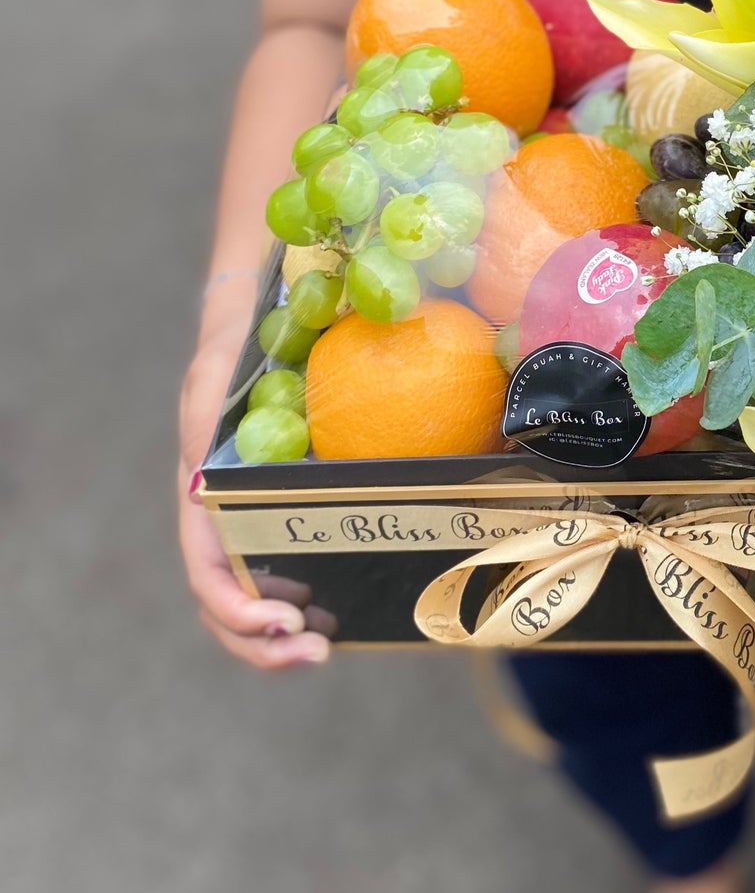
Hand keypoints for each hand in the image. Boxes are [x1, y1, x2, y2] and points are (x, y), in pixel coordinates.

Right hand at [178, 297, 332, 668]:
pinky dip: (306, 602)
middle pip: (226, 605)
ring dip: (280, 639)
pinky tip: (338, 613)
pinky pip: (290, 569)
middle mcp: (223, 519)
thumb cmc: (233, 347)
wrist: (260, 320)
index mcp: (201, 497)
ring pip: (254, 600)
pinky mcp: (288, 512)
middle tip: (314, 654)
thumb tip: (196, 485)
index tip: (280, 621)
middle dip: (260, 645)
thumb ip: (202, 419)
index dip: (234, 609)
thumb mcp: (213, 374)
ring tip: (324, 647)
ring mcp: (254, 520)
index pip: (206, 572)